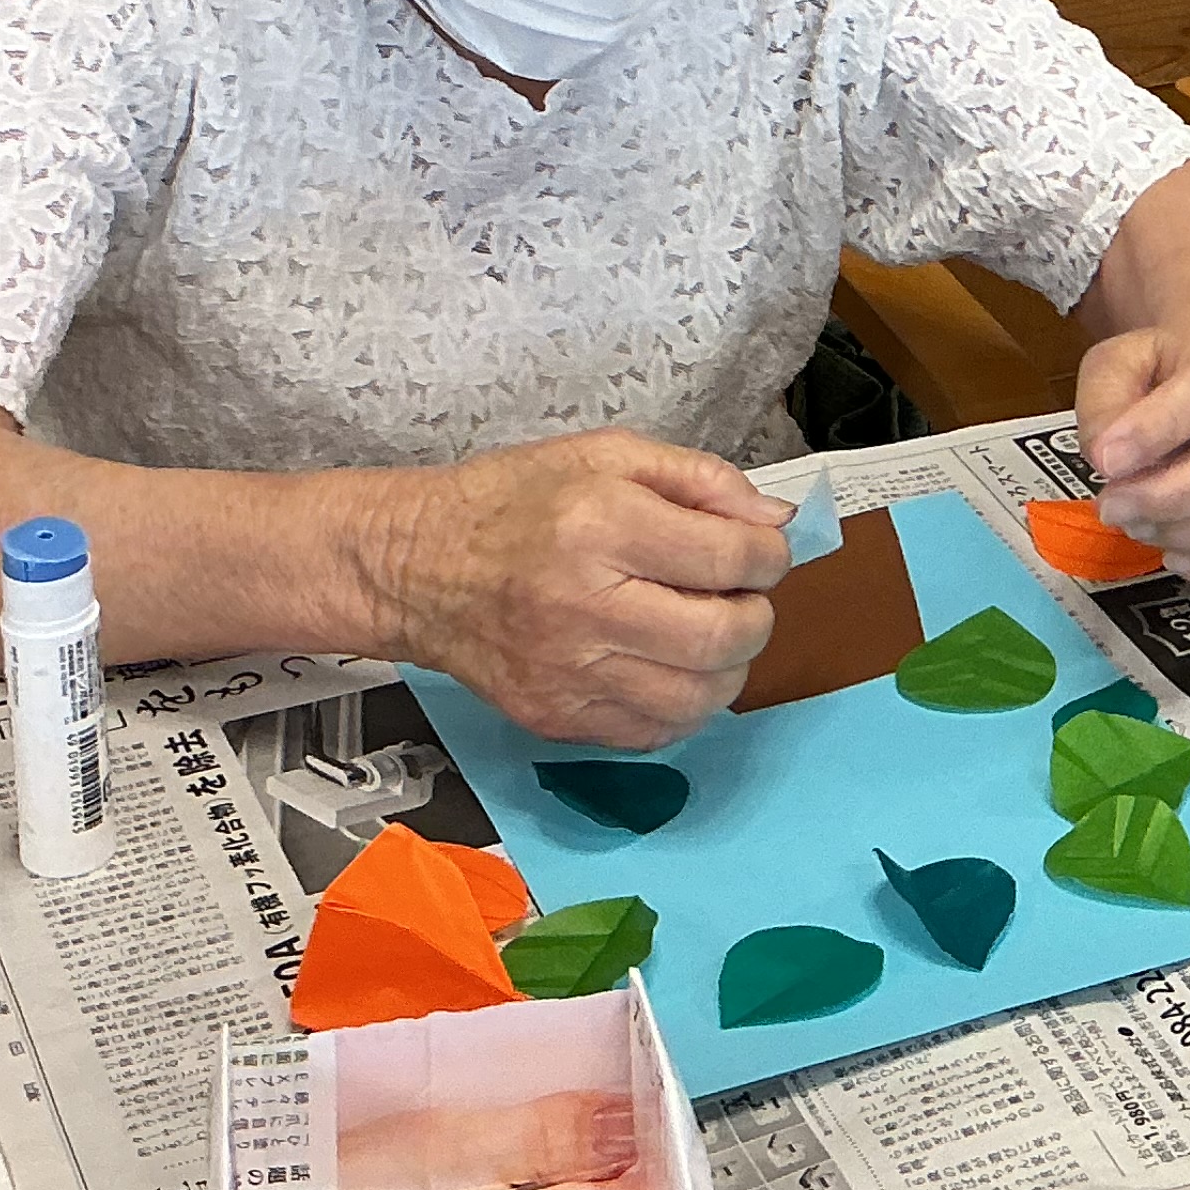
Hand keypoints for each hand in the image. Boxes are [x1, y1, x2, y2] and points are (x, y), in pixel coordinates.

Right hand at [368, 430, 790, 745]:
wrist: (416, 566)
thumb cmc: (512, 503)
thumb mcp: (606, 455)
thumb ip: (700, 481)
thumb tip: (773, 523)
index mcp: (600, 527)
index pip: (730, 558)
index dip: (769, 556)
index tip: (760, 552)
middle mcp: (584, 608)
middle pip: (724, 637)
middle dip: (756, 616)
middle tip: (739, 597)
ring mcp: (568, 674)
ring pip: (699, 698)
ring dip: (727, 667)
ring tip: (705, 632)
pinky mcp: (555, 719)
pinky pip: (655, 733)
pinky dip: (682, 704)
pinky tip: (665, 666)